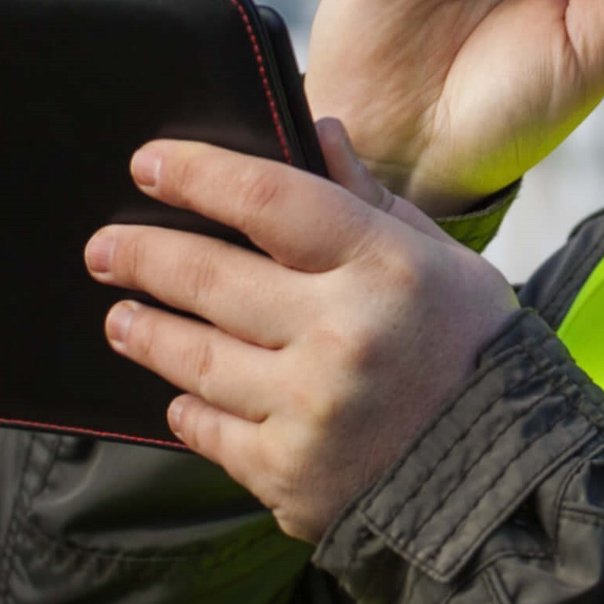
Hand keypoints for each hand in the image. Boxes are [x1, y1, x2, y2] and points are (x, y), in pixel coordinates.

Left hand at [86, 118, 519, 542]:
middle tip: (104, 246)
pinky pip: (209, 429)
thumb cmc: (469, 350)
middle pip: (211, 278)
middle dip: (143, 256)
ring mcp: (310, 408)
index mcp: (385, 267)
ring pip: (196, 359)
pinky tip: (180, 390)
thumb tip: (318, 129)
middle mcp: (343, 333)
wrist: (499, 474)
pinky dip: (189, 406)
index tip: (148, 164)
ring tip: (122, 317)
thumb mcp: (439, 261)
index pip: (267, 200)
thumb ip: (369, 198)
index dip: (197, 176)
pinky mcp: (288, 472)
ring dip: (148, 332)